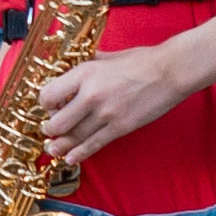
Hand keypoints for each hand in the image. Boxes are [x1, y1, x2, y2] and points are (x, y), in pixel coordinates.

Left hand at [35, 43, 199, 152]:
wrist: (170, 72)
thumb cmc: (141, 61)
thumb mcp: (108, 56)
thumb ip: (88, 63)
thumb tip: (75, 64)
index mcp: (84, 73)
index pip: (49, 95)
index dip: (45, 104)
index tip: (50, 106)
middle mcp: (90, 95)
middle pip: (58, 122)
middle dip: (50, 128)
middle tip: (49, 129)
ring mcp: (105, 114)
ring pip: (73, 137)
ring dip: (59, 146)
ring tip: (53, 149)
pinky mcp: (120, 128)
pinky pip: (94, 145)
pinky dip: (80, 154)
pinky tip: (71, 159)